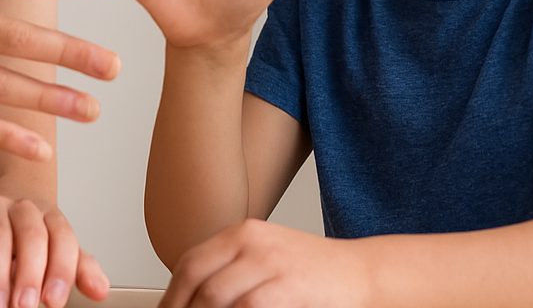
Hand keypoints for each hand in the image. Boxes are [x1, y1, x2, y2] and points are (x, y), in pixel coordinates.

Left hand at [0, 190, 108, 307]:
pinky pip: (82, 250)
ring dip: (61, 272)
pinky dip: (91, 271)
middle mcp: (21, 207)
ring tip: (53, 302)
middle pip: (32, 233)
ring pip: (62, 236)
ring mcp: (47, 219)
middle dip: (30, 274)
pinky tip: (96, 290)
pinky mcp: (65, 238)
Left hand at [161, 219, 369, 307]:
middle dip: (182, 307)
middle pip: (198, 279)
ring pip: (216, 297)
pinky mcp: (289, 288)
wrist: (360, 272)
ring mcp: (271, 263)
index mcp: (243, 232)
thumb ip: (232, 270)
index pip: (191, 262)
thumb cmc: (311, 271)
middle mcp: (253, 242)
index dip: (172, 294)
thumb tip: (194, 297)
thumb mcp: (266, 257)